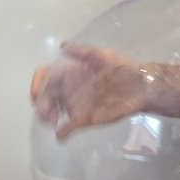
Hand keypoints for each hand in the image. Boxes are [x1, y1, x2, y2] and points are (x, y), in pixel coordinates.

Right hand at [30, 42, 145, 139]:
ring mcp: (76, 105)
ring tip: (53, 121)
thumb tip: (61, 46)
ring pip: (51, 112)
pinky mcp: (85, 119)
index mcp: (71, 72)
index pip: (46, 76)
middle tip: (46, 112)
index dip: (38, 83)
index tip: (37, 92)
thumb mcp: (102, 55)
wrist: (141, 86)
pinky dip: (61, 133)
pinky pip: (67, 128)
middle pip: (45, 96)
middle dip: (40, 103)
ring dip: (46, 117)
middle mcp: (70, 89)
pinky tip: (62, 133)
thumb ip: (82, 51)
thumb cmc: (122, 67)